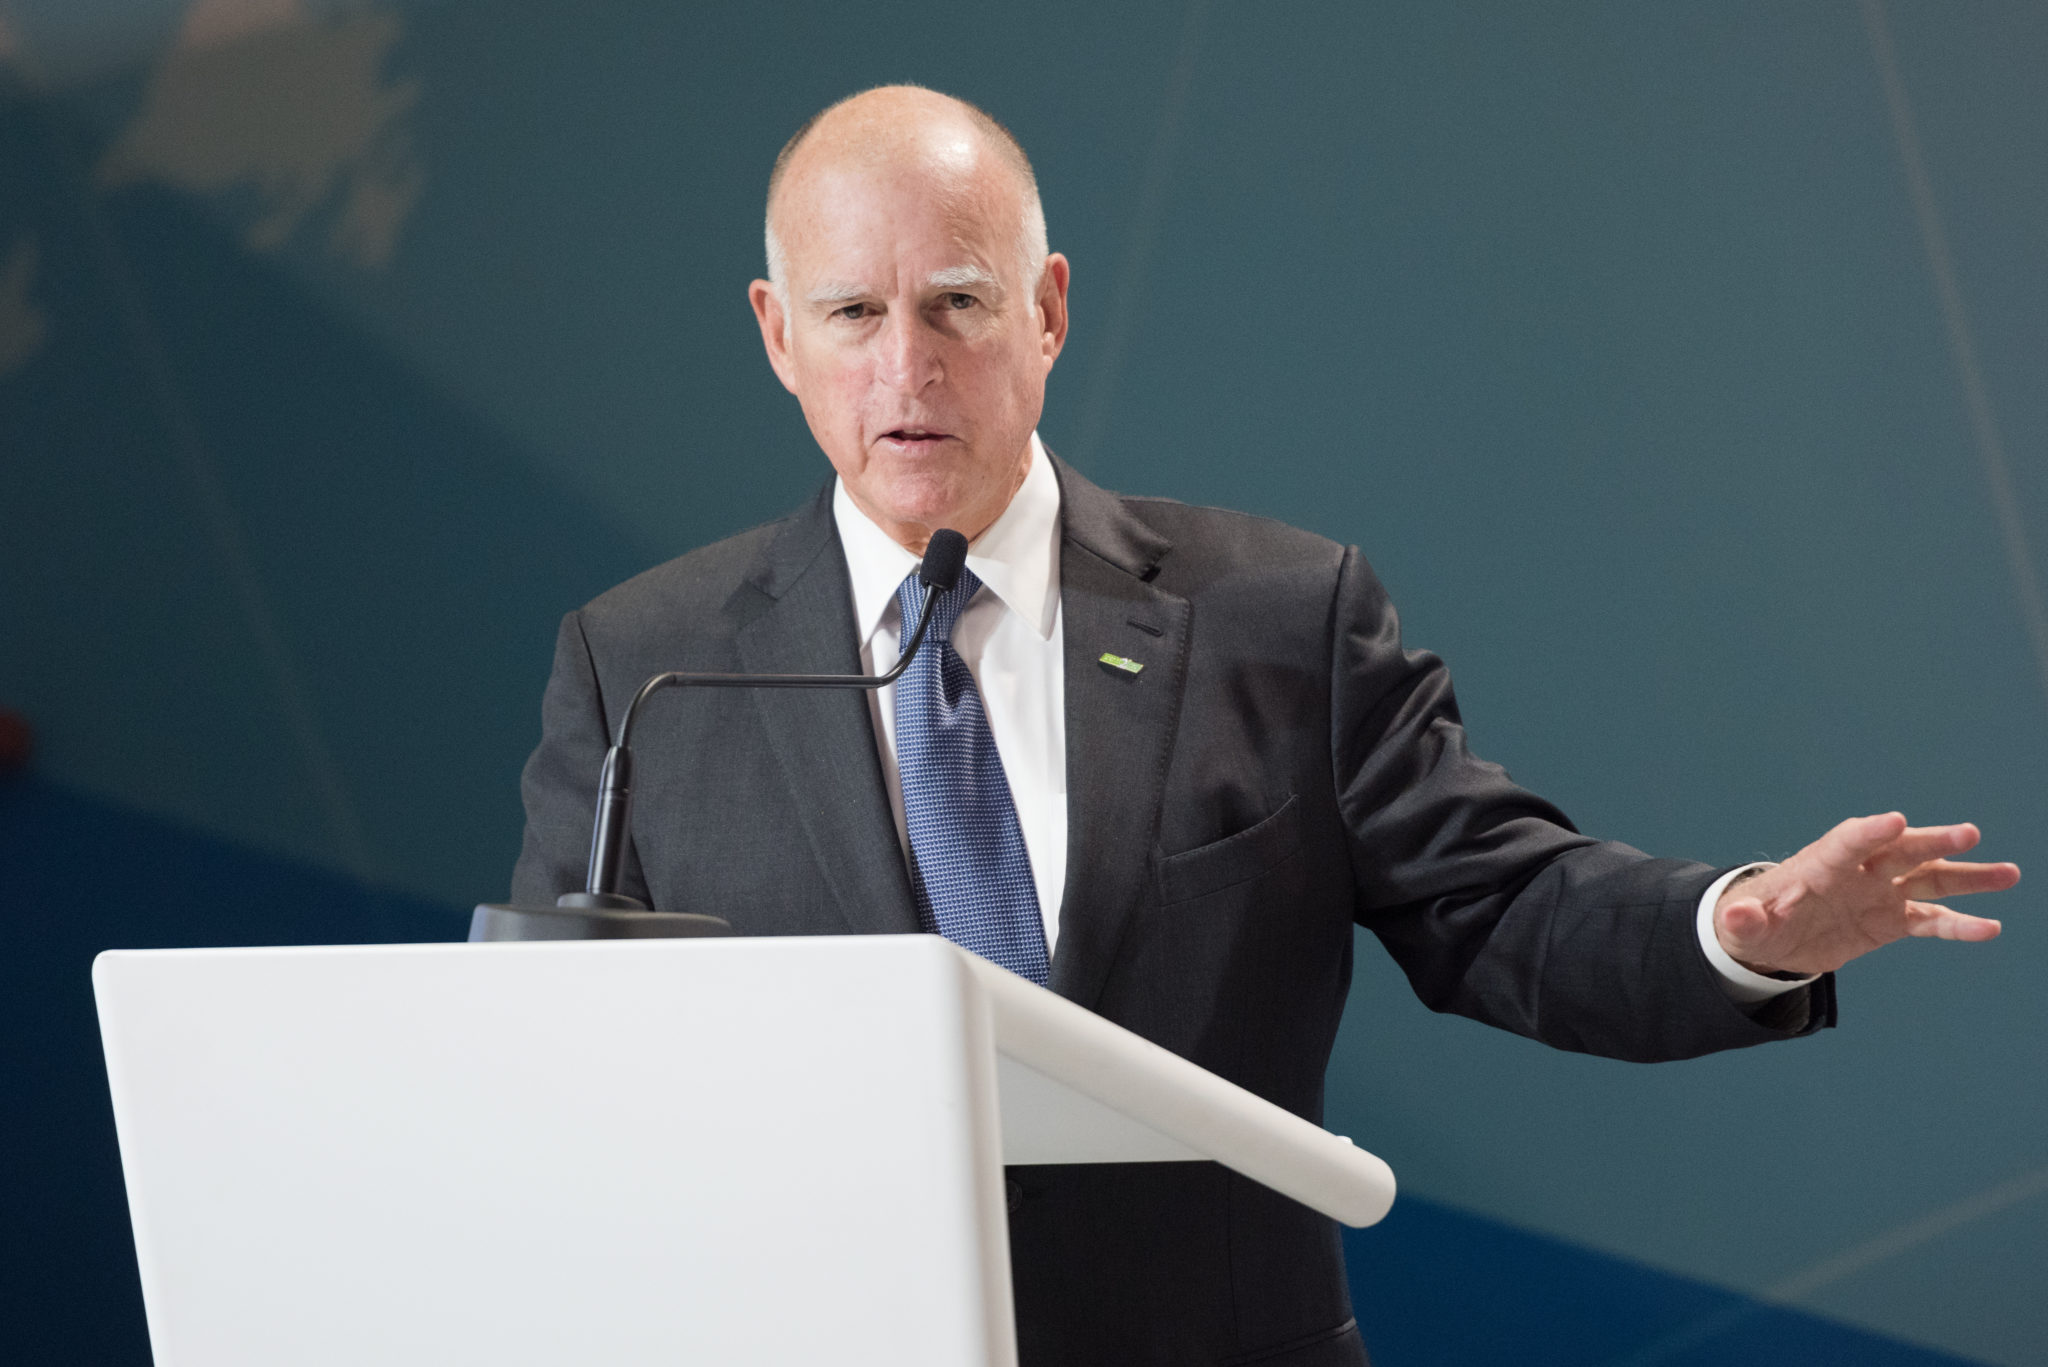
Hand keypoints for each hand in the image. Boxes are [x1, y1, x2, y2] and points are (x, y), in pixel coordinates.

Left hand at [1714, 813, 2019, 976]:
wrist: (1773, 936)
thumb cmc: (1756, 921)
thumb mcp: (1743, 926)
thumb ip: (1743, 920)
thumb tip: (1733, 917)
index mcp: (1819, 865)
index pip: (1846, 842)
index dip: (1869, 833)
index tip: (1895, 820)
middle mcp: (1857, 872)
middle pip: (1899, 851)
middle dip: (1930, 842)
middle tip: (1967, 834)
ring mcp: (1879, 893)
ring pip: (1928, 879)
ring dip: (1966, 876)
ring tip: (2008, 874)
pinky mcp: (1891, 920)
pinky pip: (1930, 921)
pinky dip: (1957, 926)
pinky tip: (1989, 929)